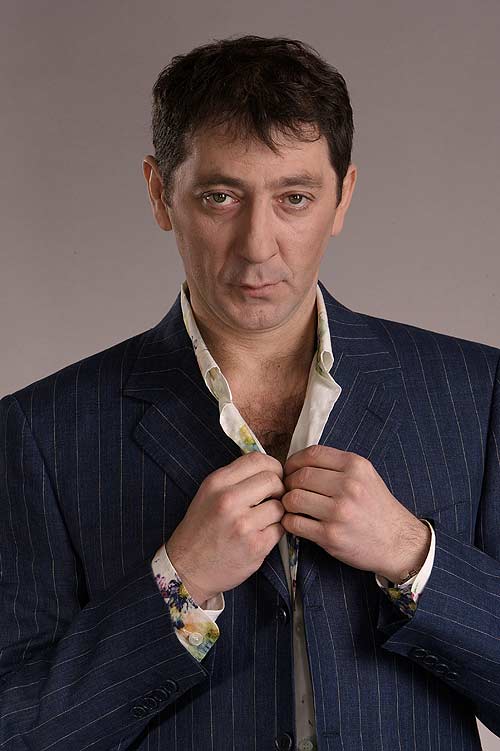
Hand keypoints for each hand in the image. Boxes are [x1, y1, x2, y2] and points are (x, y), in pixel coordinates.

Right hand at [165, 452, 285, 605]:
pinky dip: (275, 531)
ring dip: (277, 513)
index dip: (273, 466)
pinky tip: (261, 535)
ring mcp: (242, 524)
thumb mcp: (208, 494)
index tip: (274, 476)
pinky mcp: (255, 546)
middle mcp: (228, 500)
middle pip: (273, 480)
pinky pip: (280, 529)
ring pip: (280, 506)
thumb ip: (235, 479)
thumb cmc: (200, 530)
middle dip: (279, 489)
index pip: (257, 460)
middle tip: (273, 499)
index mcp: (217, 483)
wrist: (187, 569)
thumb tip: (269, 468)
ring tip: (264, 520)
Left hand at [280, 445, 430, 582]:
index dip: (294, 461)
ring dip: (287, 503)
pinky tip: (297, 522)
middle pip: (299, 476)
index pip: (312, 454)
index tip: (291, 470)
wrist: (398, 542)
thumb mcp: (365, 475)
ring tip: (294, 507)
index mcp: (355, 466)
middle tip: (289, 491)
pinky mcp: (331, 535)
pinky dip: (289, 522)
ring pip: (293, 498)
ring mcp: (339, 511)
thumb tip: (299, 463)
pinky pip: (294, 523)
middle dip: (288, 483)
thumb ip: (336, 465)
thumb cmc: (377, 508)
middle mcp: (348, 486)